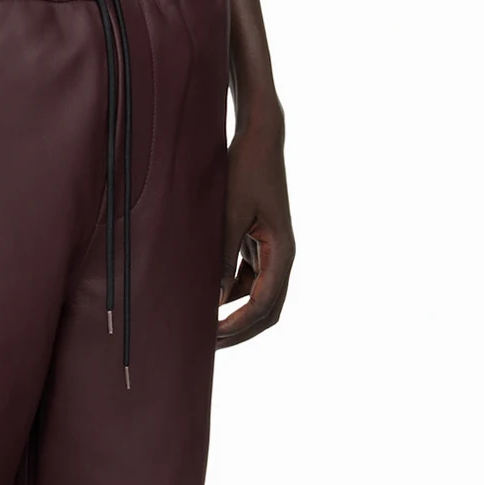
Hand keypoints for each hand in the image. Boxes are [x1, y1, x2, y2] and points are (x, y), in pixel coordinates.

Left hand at [217, 111, 294, 347]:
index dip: (239, 325)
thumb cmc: (246, 170)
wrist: (260, 138)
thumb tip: (215, 297)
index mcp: (282, 251)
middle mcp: (281, 256)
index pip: (264, 303)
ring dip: (233, 315)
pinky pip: (246, 281)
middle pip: (266, 310)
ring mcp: (270, 253)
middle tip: (207, 346)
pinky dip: (228, 295)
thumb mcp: (230, 212)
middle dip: (239, 330)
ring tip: (200, 327)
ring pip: (256, 299)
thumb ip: (223, 255)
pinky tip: (203, 300)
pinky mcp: (257, 246)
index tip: (214, 337)